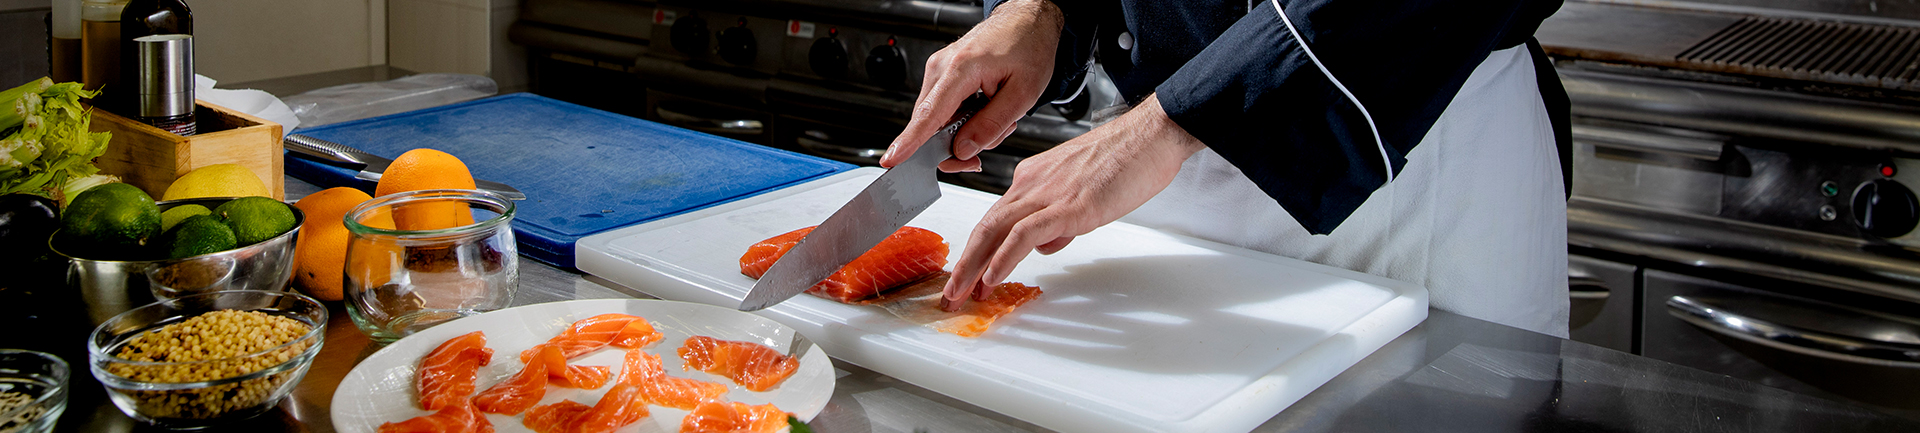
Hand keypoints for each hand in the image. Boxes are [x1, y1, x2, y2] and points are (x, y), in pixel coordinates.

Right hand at [881, 0, 1062, 172]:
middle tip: (983, 148)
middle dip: (955, 144)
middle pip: (929, 123)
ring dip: (964, 130)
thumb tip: (963, 150)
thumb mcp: (1022, 94)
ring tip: (995, 116)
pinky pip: (942, 108)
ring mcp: (939, 68)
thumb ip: (991, 126)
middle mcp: (941, 66)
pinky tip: (984, 110)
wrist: (1027, 20)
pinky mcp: (942, 73)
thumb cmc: (1028, 46)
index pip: (930, 114)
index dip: (910, 142)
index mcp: (961, 68)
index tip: (892, 159)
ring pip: (937, 119)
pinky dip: (961, 118)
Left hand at [942, 94, 1205, 310]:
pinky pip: (1022, 234)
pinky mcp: (1066, 206)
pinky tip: (992, 278)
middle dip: (965, 265)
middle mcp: (1031, 183)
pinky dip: (1003, 258)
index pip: (996, 219)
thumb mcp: (1085, 194)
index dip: (978, 250)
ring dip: (973, 268)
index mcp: (1033, 178)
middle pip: (986, 227)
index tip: (969, 275)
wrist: (1151, 135)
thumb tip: (1048, 244)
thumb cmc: (1128, 159)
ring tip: (961, 294)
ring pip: (994, 231)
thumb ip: (1061, 218)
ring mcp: (1047, 194)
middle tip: (951, 293)